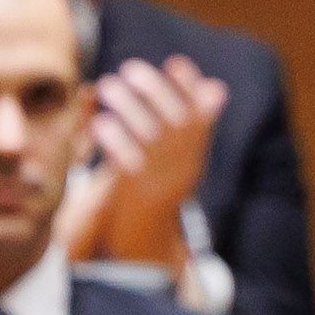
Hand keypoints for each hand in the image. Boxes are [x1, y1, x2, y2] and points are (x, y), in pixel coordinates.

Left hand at [68, 56, 227, 271]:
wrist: (138, 250)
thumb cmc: (149, 196)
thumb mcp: (172, 163)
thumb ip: (190, 127)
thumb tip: (216, 87)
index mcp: (192, 162)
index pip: (200, 119)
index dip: (191, 90)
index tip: (178, 64)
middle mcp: (182, 172)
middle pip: (176, 124)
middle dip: (156, 91)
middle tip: (130, 68)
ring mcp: (161, 185)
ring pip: (150, 138)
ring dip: (129, 107)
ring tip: (106, 85)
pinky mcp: (135, 197)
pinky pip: (128, 164)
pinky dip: (115, 140)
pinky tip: (98, 123)